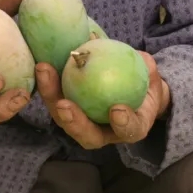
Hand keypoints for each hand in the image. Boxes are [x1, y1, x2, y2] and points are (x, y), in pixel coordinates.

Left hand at [35, 50, 170, 149]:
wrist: (127, 83)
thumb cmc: (143, 80)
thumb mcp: (150, 74)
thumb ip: (147, 68)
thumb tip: (141, 57)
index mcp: (131, 126)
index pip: (129, 131)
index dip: (124, 125)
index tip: (117, 110)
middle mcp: (105, 131)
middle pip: (88, 135)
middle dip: (74, 123)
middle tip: (64, 105)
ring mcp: (83, 122)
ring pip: (64, 119)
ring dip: (51, 98)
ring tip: (45, 73)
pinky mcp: (67, 107)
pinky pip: (55, 98)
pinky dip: (47, 84)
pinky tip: (41, 65)